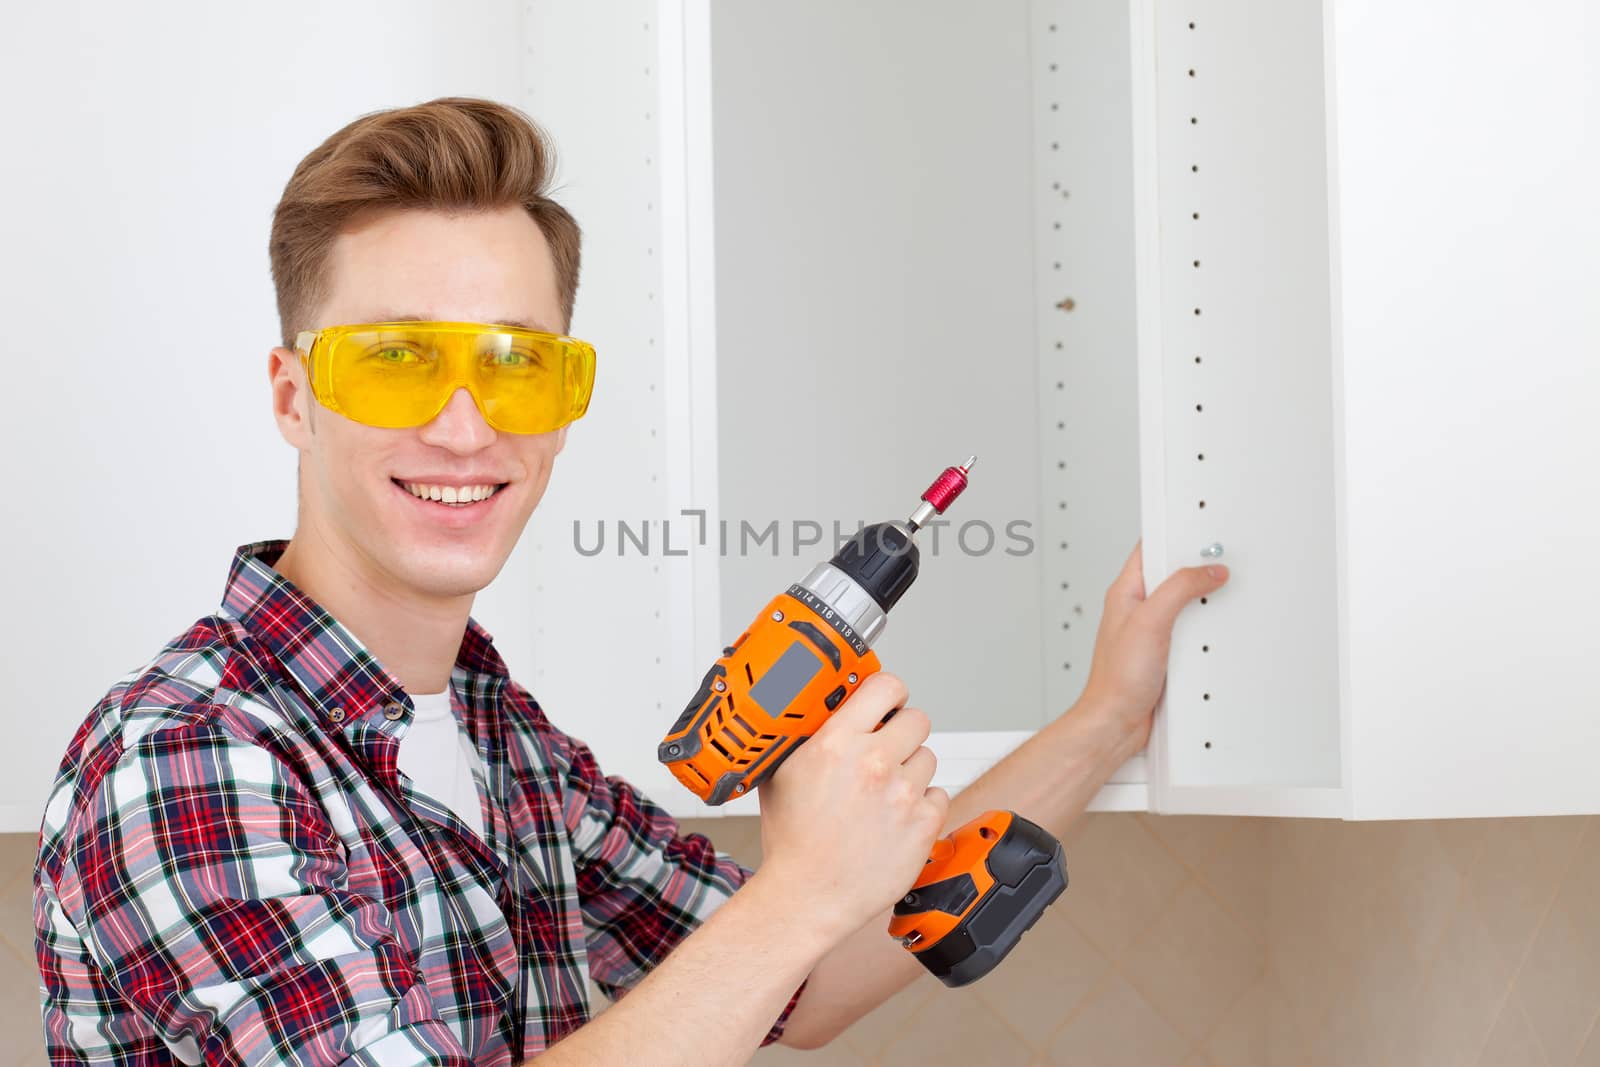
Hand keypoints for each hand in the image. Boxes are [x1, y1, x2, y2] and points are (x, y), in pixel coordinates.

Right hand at [752, 672, 948, 945]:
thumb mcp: (781, 773)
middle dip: (901, 733)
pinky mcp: (923, 825)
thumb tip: (824, 709)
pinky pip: (938, 795)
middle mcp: (873, 763)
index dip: (889, 692)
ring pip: (928, 757)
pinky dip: (922, 804)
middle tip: (885, 751)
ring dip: (911, 770)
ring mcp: (902, 795)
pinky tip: (895, 818)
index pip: (885, 686)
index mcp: (836, 743)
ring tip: (883, 793)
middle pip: (916, 719)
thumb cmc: (792, 842)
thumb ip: (807, 736)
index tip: (886, 702)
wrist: (806, 896)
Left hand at [1078, 540, 1230, 757]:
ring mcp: (1153, 633)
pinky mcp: (1166, 655)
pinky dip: (1206, 635)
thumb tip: (1208, 571)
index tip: (1203, 535)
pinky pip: (1192, 635)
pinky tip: (1213, 640)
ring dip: (1205, 608)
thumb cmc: (1116, 678)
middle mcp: (1139, 610)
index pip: (1152, 550)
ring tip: (1219, 603)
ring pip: (1187, 608)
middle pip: (1175, 577)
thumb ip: (1179, 590)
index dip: (1176, 538)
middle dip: (1199, 573)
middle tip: (1221, 569)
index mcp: (1126, 592)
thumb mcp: (1150, 622)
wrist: (1117, 723)